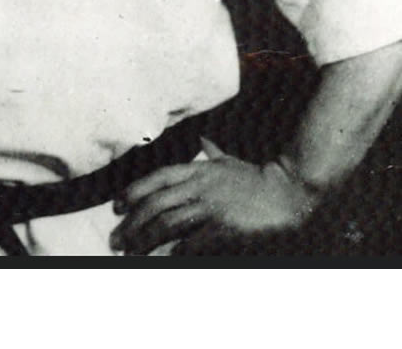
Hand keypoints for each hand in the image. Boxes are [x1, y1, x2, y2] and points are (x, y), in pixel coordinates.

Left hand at [110, 138, 319, 254]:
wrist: (285, 192)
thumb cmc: (255, 178)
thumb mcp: (229, 161)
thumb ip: (211, 153)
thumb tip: (201, 141)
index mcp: (198, 170)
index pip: (157, 178)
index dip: (134, 191)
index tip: (117, 206)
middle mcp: (200, 186)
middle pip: (156, 204)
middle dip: (132, 223)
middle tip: (117, 239)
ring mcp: (211, 207)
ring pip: (167, 223)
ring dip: (145, 240)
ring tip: (131, 253)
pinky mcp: (223, 227)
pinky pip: (192, 242)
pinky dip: (174, 251)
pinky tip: (162, 259)